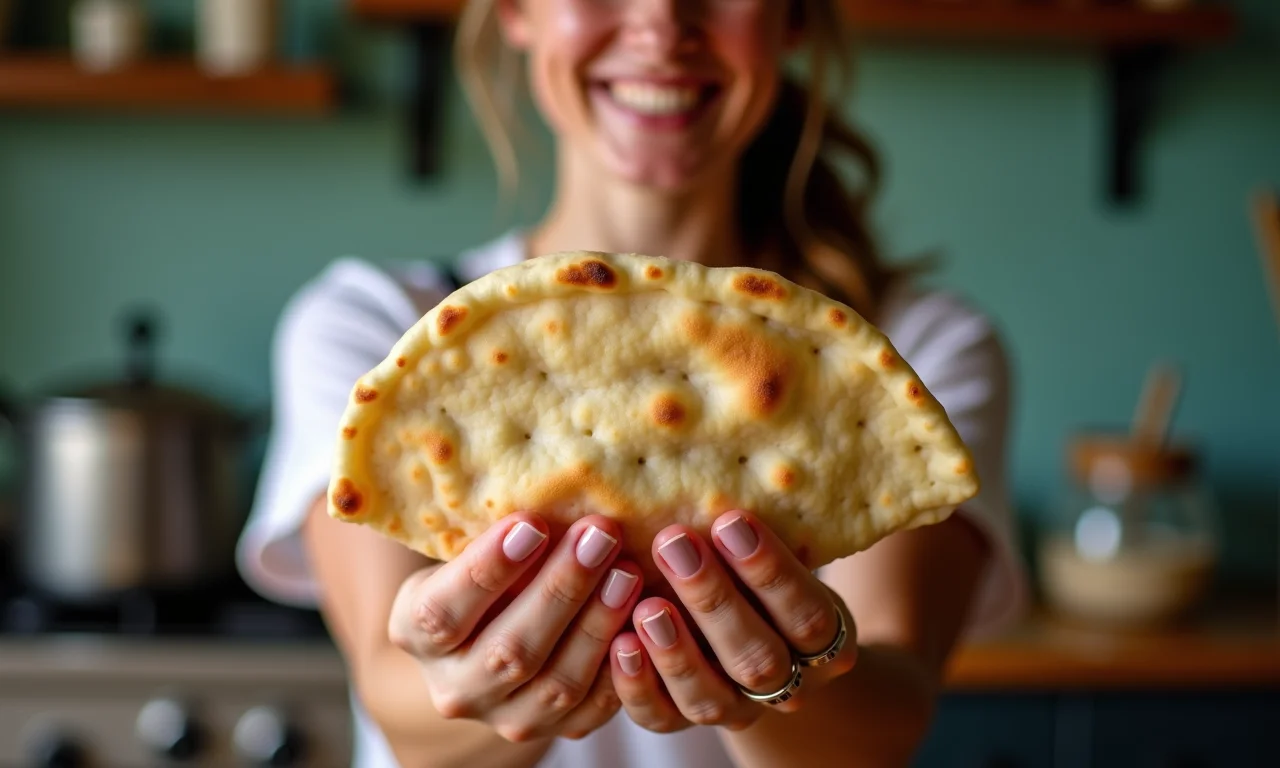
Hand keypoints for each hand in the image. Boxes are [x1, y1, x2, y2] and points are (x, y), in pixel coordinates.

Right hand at [388, 513, 644, 741]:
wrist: (486, 636)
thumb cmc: (483, 567)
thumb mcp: (463, 544)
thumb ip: (487, 526)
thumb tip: (539, 471)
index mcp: (415, 633)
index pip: (443, 611)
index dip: (488, 570)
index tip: (532, 523)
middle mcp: (454, 688)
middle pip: (509, 650)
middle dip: (561, 589)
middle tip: (600, 535)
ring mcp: (505, 718)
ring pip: (555, 684)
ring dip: (597, 625)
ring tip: (628, 572)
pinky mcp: (554, 731)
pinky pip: (592, 710)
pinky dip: (620, 668)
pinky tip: (642, 621)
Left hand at [608, 511, 856, 731]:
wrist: (762, 635)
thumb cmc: (763, 569)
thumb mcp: (781, 549)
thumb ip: (758, 532)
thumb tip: (723, 460)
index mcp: (827, 642)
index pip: (808, 616)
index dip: (771, 572)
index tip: (730, 520)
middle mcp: (788, 686)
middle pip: (757, 658)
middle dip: (714, 600)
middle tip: (675, 545)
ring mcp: (736, 710)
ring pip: (709, 698)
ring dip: (676, 650)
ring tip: (646, 604)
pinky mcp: (682, 722)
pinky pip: (661, 717)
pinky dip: (638, 685)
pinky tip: (618, 644)